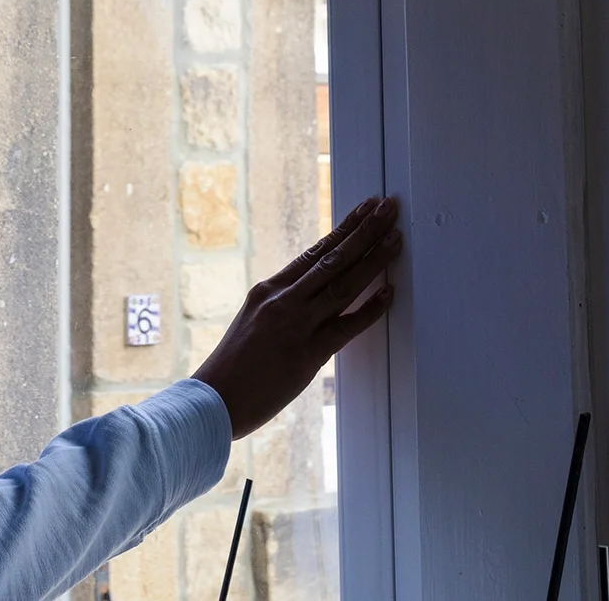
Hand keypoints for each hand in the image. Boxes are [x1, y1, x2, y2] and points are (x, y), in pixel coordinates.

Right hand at [191, 197, 400, 437]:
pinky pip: (346, 326)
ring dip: (373, 258)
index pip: (314, 252)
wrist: (213, 401)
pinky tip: (390, 292)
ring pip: (343, 284)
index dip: (343, 228)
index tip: (364, 209)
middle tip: (388, 206)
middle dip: (364, 230)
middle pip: (332, 258)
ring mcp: (295, 325)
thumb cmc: (231, 369)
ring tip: (396, 236)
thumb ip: (282, 307)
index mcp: (268, 290)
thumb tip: (312, 298)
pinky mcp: (307, 354)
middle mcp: (282, 300)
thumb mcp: (252, 322)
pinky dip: (371, 309)